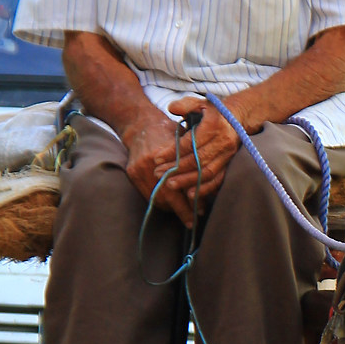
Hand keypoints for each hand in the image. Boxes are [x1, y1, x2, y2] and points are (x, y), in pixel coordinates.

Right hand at [124, 105, 198, 227]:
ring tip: (183, 213)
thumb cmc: (169, 133)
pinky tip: (169, 205)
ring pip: (157, 199)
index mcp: (170, 154)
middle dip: (183, 210)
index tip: (202, 210)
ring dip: (171, 209)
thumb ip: (196, 162)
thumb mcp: (186, 142)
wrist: (140, 123)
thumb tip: (211, 186)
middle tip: (194, 219)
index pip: (183, 183)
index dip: (193, 199)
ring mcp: (140, 169)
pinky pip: (147, 194)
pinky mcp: (132, 173)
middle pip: (169, 196)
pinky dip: (159, 202)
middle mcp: (153, 163)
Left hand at [166, 97, 244, 204]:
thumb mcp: (199, 102)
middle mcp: (223, 142)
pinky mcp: (230, 164)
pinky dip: (205, 188)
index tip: (156, 158)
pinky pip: (218, 179)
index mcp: (214, 125)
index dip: (172, 152)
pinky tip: (190, 193)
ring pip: (207, 172)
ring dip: (188, 180)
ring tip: (170, 184)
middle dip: (176, 169)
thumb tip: (171, 108)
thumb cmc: (213, 111)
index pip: (189, 143)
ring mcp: (228, 155)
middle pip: (197, 160)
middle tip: (158, 174)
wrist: (238, 118)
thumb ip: (185, 104)